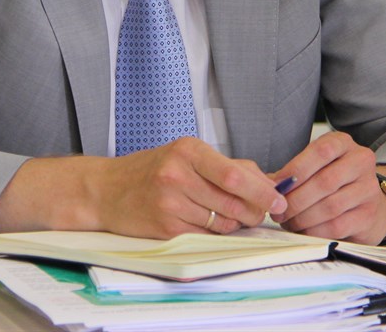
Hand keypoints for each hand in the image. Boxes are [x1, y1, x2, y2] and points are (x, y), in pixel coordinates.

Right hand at [0, 137, 287, 240]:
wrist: (106, 190)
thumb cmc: (151, 169)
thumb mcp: (187, 154)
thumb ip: (228, 166)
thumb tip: (269, 183)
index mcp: (188, 150)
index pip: (235, 176)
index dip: (263, 192)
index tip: (279, 201)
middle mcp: (177, 174)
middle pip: (234, 202)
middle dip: (254, 212)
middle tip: (260, 212)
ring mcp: (169, 203)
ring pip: (222, 223)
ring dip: (233, 223)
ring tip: (222, 213)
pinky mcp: (164, 228)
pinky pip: (205, 236)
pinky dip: (212, 233)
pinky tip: (203, 221)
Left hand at [268, 131, 385, 244]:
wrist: (367, 202)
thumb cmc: (334, 181)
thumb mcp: (315, 165)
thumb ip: (293, 172)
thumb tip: (267, 183)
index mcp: (343, 143)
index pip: (321, 151)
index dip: (295, 169)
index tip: (276, 185)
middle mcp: (360, 162)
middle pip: (324, 182)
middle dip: (295, 200)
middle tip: (278, 211)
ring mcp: (368, 189)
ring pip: (330, 206)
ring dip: (302, 217)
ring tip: (288, 222)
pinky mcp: (368, 215)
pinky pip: (337, 225)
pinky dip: (315, 230)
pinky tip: (304, 230)